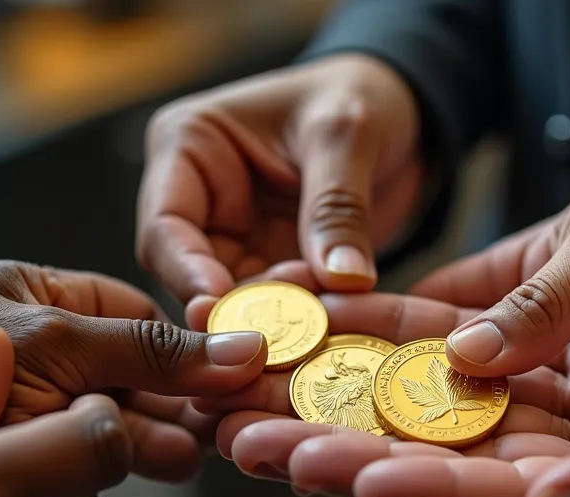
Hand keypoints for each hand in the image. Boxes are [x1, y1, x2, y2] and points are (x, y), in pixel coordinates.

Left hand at [0, 261, 267, 496]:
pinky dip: (101, 465)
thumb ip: (143, 351)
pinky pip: (71, 455)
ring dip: (143, 439)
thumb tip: (235, 348)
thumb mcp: (50, 346)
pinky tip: (129, 473)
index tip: (226, 375)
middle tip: (213, 430)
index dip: (180, 343)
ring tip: (182, 461)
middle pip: (125, 370)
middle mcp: (29, 345)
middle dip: (168, 401)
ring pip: (103, 418)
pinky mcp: (4, 451)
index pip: (131, 311)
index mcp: (33, 295)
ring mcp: (16, 400)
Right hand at [136, 53, 422, 311]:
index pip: (165, 225)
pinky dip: (300, 322)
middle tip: (283, 328)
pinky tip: (332, 326)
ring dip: (272, 320)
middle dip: (236, 305)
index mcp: (189, 146)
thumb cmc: (360, 95)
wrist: (404, 110)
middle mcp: (200, 198)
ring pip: (233, 301)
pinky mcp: (272, 265)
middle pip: (191, 275)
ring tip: (321, 319)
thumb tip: (341, 280)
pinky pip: (276, 308)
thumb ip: (336, 206)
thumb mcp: (347, 134)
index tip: (218, 308)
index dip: (186, 272)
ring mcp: (235, 237)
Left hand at [212, 274, 569, 496]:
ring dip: (364, 401)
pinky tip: (356, 337)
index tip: (315, 465)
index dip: (399, 484)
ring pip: (447, 415)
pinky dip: (421, 350)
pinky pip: (484, 361)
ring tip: (274, 393)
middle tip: (251, 438)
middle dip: (346, 451)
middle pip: (442, 465)